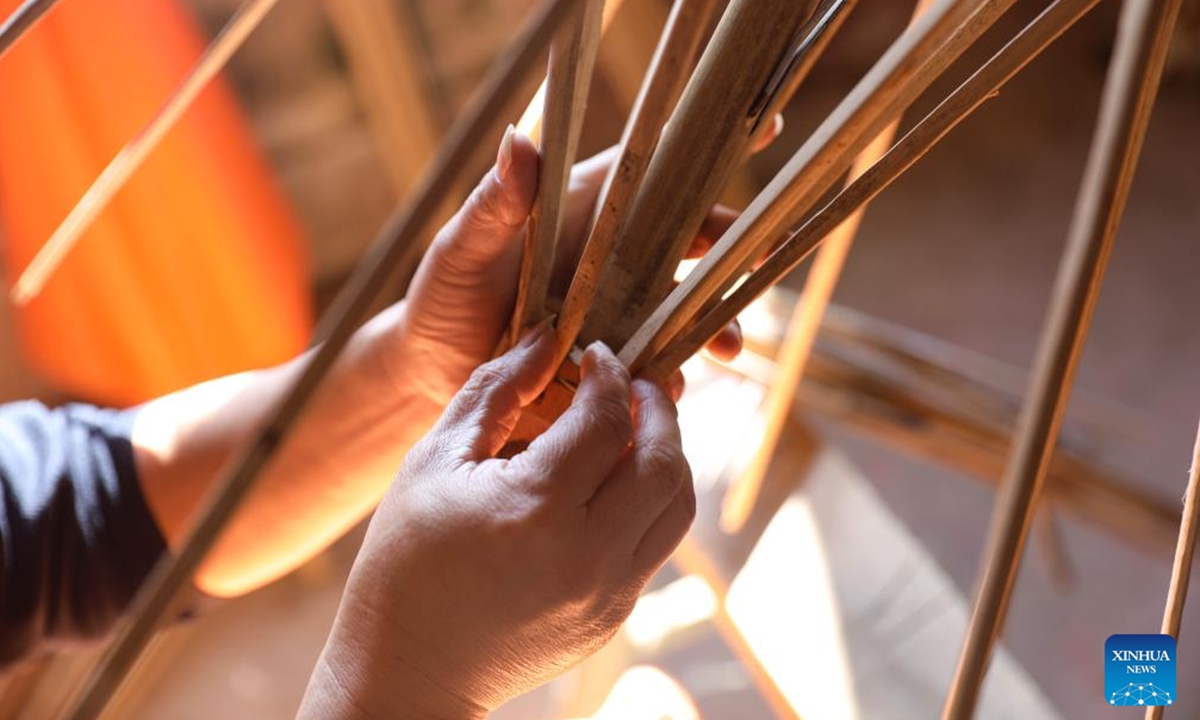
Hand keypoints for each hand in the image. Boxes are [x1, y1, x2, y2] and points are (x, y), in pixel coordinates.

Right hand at [299, 331, 693, 718]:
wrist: (408, 670)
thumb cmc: (407, 560)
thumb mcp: (433, 461)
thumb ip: (495, 390)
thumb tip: (547, 335)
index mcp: (534, 508)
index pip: (607, 419)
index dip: (611, 374)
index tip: (598, 355)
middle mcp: (586, 553)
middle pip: (663, 460)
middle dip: (659, 408)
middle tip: (636, 383)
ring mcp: (608, 592)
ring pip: (676, 505)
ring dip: (668, 454)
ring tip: (636, 427)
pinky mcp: (614, 616)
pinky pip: (655, 543)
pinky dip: (651, 499)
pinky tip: (617, 480)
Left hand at [382, 127, 745, 412]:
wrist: (430, 372)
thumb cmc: (445, 295)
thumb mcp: (464, 246)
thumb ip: (496, 204)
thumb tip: (518, 141)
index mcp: (587, 209)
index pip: (653, 166)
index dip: (704, 147)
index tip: (770, 125)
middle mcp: (615, 257)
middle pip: (692, 240)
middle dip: (738, 245)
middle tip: (771, 249)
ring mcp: (622, 311)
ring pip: (686, 309)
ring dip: (715, 325)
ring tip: (728, 347)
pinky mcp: (616, 362)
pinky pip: (657, 366)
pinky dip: (670, 377)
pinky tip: (669, 390)